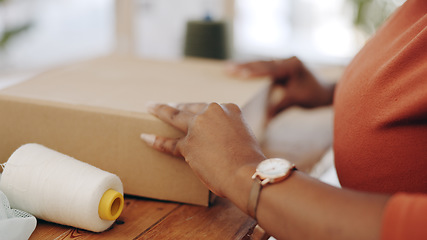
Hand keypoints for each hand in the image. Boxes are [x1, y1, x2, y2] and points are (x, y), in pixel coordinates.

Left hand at [141, 102, 265, 198]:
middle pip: (190, 108)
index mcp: (230, 108)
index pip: (210, 108)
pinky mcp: (188, 144)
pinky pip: (169, 142)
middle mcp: (213, 112)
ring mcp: (198, 127)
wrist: (247, 174)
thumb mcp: (243, 137)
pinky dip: (156, 140)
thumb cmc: (250, 161)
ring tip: (150, 107)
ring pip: (175, 117)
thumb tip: (219, 141)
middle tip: (168, 105)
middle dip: (178, 106)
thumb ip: (230, 132)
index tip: (195, 113)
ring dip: (161, 111)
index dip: (200, 112)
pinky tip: (145, 137)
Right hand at [227, 57, 334, 119]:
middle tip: (227, 68)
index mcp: (292, 66)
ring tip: (229, 67)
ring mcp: (285, 61)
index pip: (270, 69)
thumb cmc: (313, 96)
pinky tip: (241, 69)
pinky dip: (253, 68)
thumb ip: (278, 107)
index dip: (253, 72)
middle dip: (244, 66)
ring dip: (245, 65)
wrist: (326, 91)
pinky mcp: (282, 65)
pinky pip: (265, 66)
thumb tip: (264, 119)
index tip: (239, 74)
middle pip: (262, 62)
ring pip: (261, 62)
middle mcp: (288, 60)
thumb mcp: (294, 102)